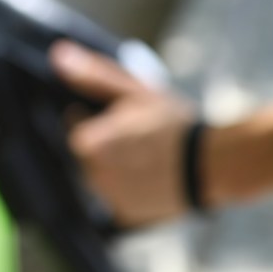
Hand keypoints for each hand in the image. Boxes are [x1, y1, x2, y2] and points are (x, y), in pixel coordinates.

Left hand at [49, 40, 191, 225]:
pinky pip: (117, 197)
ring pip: (102, 175)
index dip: (98, 116)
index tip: (124, 115)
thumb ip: (91, 75)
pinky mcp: (125, 216)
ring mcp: (107, 198)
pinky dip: (129, 188)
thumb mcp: (132, 91)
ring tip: (148, 155)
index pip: (75, 124)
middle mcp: (90, 174)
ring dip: (116, 165)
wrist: (214, 164)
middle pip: (88, 152)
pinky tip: (151, 176)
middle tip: (140, 135)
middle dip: (107, 142)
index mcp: (85, 143)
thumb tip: (58, 55)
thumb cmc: (171, 122)